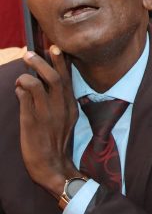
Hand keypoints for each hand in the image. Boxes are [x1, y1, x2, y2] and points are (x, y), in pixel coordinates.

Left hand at [14, 47, 80, 198]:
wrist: (51, 165)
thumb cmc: (55, 142)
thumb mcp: (64, 120)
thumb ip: (54, 101)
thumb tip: (34, 83)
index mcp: (71, 105)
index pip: (68, 79)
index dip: (62, 62)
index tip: (56, 47)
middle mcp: (61, 107)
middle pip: (56, 77)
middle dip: (43, 62)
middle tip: (30, 53)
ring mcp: (47, 113)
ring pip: (39, 84)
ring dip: (28, 73)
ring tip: (22, 70)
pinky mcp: (32, 120)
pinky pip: (25, 98)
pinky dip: (21, 88)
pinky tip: (18, 88)